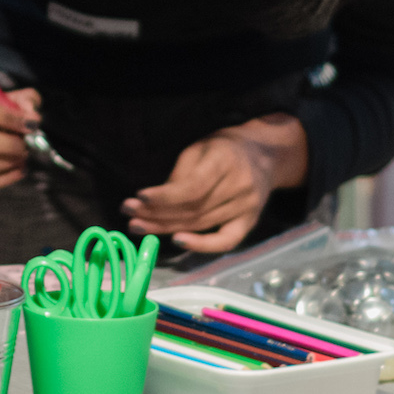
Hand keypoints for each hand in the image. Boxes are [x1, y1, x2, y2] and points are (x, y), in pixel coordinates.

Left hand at [127, 115, 306, 253]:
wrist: (265, 155)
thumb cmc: (223, 149)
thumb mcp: (199, 148)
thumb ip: (180, 175)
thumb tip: (153, 204)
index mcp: (225, 161)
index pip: (193, 187)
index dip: (164, 197)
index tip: (138, 199)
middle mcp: (240, 186)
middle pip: (193, 209)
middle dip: (157, 215)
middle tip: (129, 217)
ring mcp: (247, 207)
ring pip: (201, 224)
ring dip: (166, 228)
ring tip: (139, 227)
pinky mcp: (250, 222)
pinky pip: (226, 241)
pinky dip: (201, 245)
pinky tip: (178, 242)